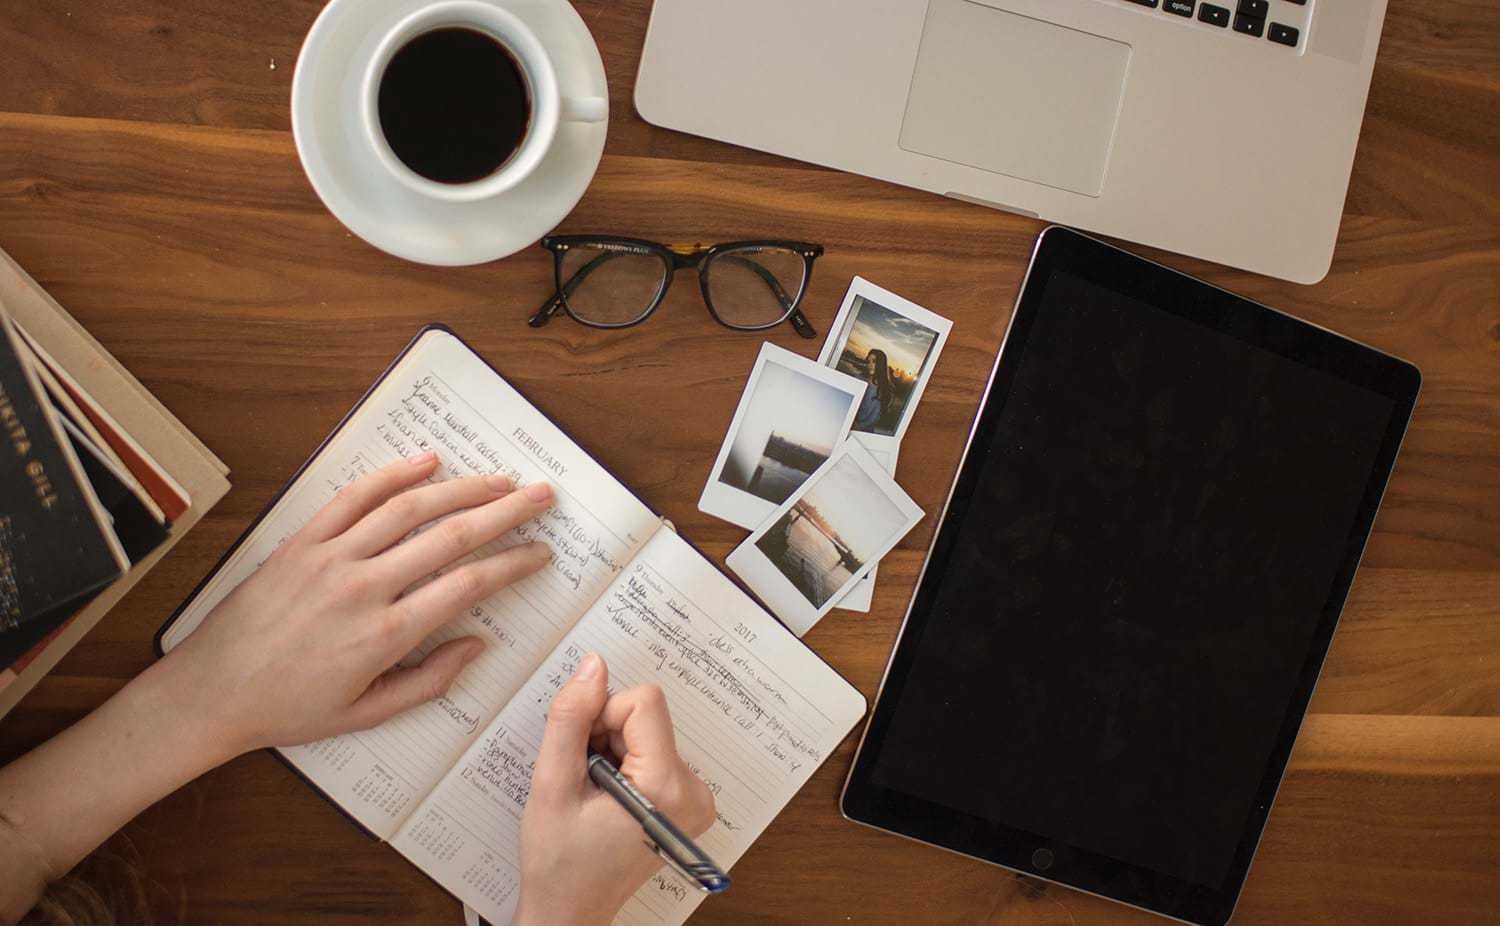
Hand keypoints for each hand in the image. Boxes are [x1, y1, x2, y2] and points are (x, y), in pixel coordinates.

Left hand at [166, 451, 554, 756]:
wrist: (211, 692)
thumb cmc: (289, 709)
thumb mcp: (366, 714)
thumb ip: (428, 681)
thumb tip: (477, 646)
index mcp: (385, 635)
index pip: (468, 585)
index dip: (513, 564)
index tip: (541, 552)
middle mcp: (363, 588)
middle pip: (450, 536)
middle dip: (505, 512)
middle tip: (541, 496)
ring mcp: (330, 558)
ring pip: (409, 509)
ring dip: (461, 488)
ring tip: (499, 478)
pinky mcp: (302, 542)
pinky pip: (353, 498)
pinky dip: (392, 475)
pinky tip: (427, 462)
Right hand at [515, 655, 715, 925]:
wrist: (570, 911)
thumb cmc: (559, 862)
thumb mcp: (551, 785)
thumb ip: (570, 719)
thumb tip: (593, 666)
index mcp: (667, 787)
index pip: (644, 702)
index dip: (602, 716)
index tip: (583, 754)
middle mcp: (694, 791)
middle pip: (647, 716)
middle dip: (606, 736)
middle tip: (584, 781)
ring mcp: (695, 798)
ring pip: (647, 731)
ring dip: (613, 750)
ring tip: (593, 795)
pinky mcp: (687, 801)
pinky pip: (654, 752)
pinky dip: (625, 764)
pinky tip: (607, 799)